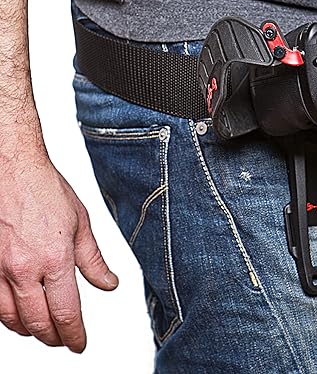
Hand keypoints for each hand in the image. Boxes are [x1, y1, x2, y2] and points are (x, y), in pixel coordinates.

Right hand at [0, 152, 118, 352]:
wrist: (14, 170)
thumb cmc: (46, 191)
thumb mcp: (81, 224)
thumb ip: (93, 260)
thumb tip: (108, 284)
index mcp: (54, 260)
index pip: (66, 313)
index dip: (74, 335)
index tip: (79, 344)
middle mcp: (24, 270)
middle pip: (38, 323)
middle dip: (54, 338)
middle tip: (64, 341)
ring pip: (11, 319)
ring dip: (29, 331)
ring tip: (43, 332)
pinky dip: (7, 316)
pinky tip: (17, 315)